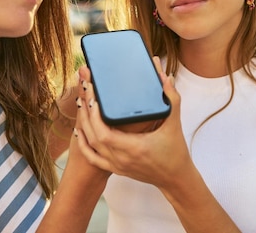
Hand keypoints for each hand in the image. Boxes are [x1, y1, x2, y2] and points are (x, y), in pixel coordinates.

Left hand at [75, 58, 192, 189]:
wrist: (175, 178)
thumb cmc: (176, 152)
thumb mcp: (174, 124)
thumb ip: (172, 99)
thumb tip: (165, 78)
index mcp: (134, 147)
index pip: (104, 133)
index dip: (94, 116)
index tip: (93, 97)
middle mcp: (122, 158)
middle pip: (93, 136)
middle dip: (86, 113)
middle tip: (85, 92)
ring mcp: (117, 165)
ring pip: (90, 146)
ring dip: (83, 125)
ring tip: (81, 104)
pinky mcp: (116, 168)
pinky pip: (93, 157)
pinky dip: (84, 144)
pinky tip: (80, 131)